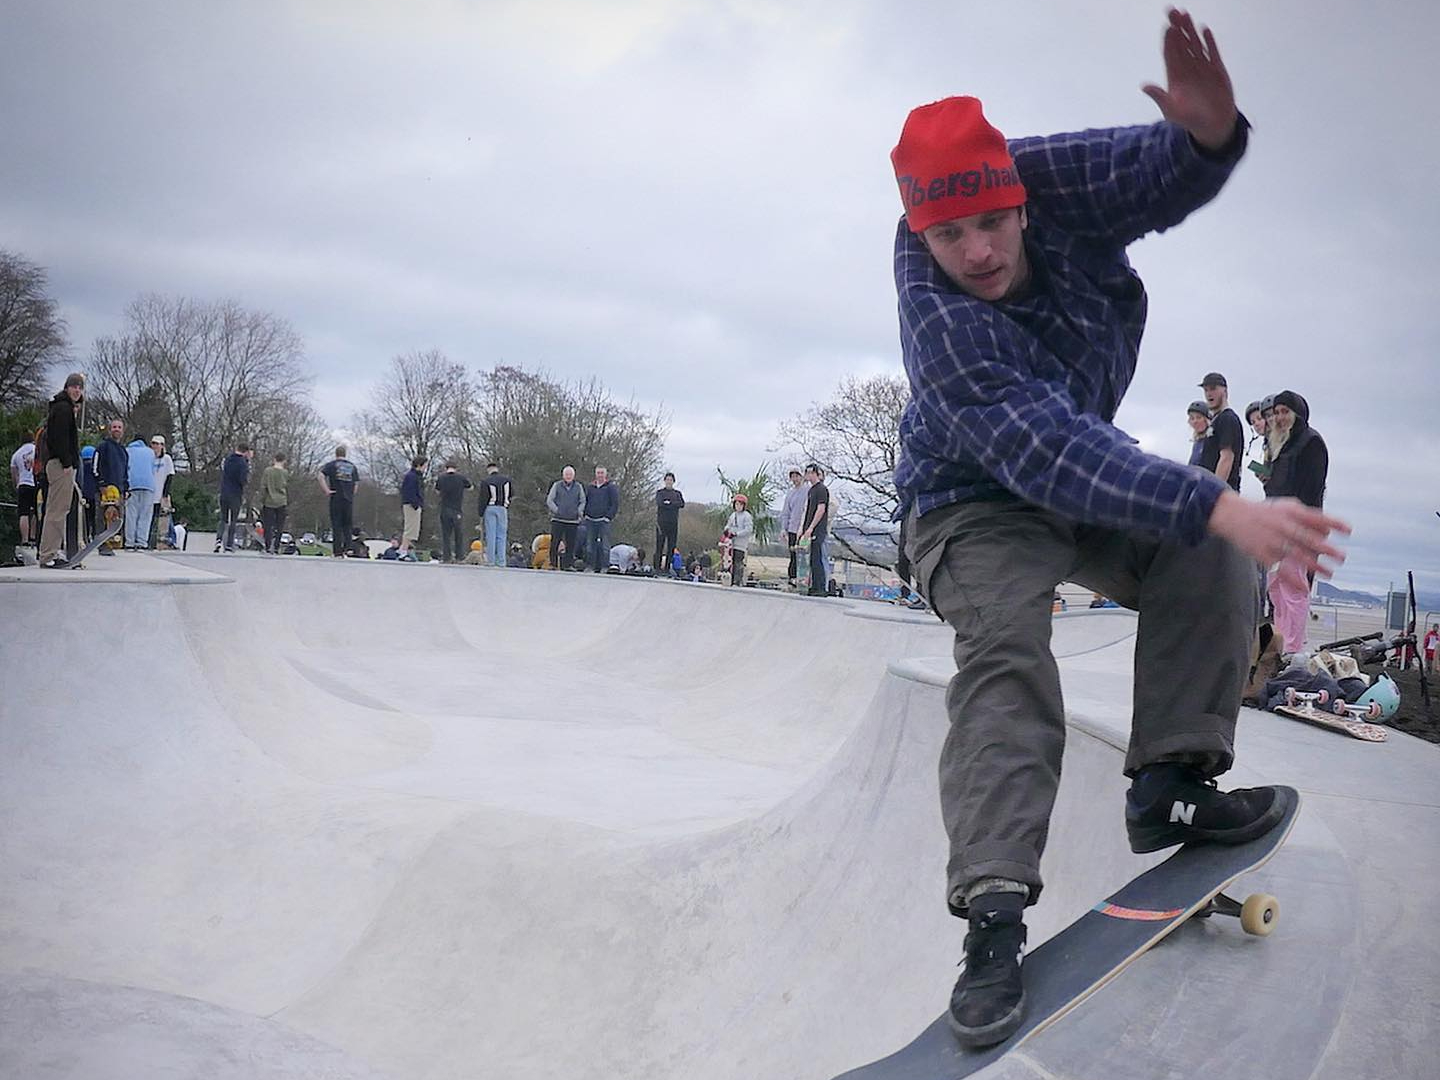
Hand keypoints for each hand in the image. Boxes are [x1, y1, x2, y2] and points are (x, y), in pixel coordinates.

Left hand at [1142, 8, 1236, 150]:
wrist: (1213, 127)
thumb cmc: (1190, 120)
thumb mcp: (1171, 111)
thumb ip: (1159, 97)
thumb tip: (1144, 87)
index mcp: (1175, 78)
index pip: (1170, 54)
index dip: (1168, 41)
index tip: (1167, 27)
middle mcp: (1188, 70)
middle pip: (1182, 45)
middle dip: (1178, 29)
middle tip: (1174, 11)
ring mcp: (1202, 69)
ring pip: (1195, 45)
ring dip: (1191, 31)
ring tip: (1187, 16)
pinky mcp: (1217, 71)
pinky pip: (1212, 53)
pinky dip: (1209, 42)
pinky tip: (1204, 30)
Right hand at [1207, 491, 1349, 577]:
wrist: (1232, 515)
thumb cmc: (1263, 511)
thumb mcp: (1286, 506)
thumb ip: (1307, 516)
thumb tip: (1326, 531)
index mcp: (1291, 512)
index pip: (1317, 518)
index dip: (1334, 524)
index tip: (1348, 531)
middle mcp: (1284, 526)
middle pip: (1309, 539)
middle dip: (1327, 549)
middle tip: (1341, 557)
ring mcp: (1273, 541)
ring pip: (1298, 556)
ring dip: (1315, 566)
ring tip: (1329, 573)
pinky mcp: (1263, 554)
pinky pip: (1281, 569)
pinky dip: (1293, 580)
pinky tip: (1304, 587)